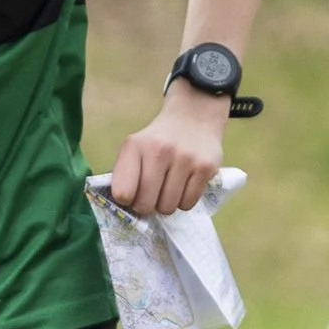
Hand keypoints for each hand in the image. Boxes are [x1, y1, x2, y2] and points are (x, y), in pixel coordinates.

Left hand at [107, 81, 225, 216]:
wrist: (192, 118)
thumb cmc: (157, 142)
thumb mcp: (135, 147)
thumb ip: (126, 175)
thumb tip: (126, 210)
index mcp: (135, 146)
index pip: (123, 192)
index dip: (126, 200)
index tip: (131, 195)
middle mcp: (159, 151)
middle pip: (146, 204)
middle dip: (146, 206)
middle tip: (150, 196)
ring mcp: (185, 159)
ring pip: (168, 207)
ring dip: (166, 204)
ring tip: (167, 189)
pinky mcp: (205, 168)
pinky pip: (188, 204)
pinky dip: (183, 201)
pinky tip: (183, 186)